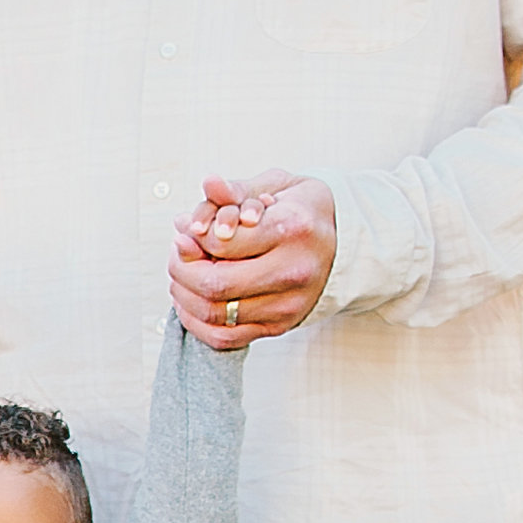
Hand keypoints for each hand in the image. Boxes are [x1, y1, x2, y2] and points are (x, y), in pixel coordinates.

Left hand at [171, 171, 336, 346]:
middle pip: (216, 284)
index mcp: (294, 228)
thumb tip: (209, 186)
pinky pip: (226, 337)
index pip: (223, 242)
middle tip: (178, 253)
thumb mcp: (276, 185)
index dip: (194, 236)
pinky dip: (197, 322)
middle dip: (182, 269)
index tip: (188, 230)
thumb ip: (237, 189)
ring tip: (181, 274)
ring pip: (215, 313)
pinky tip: (191, 301)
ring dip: (184, 295)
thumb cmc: (303, 211)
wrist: (344, 244)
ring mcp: (288, 304)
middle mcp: (294, 271)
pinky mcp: (280, 326)